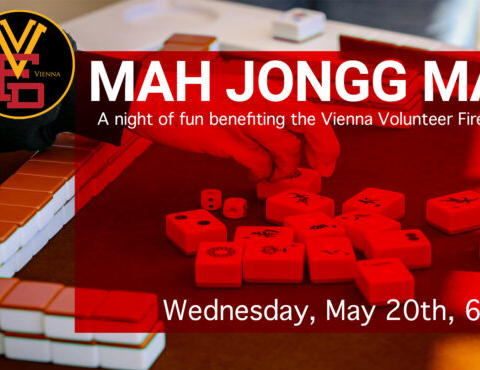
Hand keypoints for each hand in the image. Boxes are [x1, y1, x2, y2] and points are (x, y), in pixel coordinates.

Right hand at [127, 57, 338, 180]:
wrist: (153, 96)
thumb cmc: (196, 97)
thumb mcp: (240, 92)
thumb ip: (267, 110)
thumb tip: (294, 137)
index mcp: (267, 86)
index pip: (313, 111)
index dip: (326, 140)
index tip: (326, 159)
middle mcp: (261, 98)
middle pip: (312, 125)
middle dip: (323, 152)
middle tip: (321, 173)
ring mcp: (245, 117)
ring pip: (286, 149)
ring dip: (284, 169)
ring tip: (273, 173)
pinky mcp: (227, 138)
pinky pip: (258, 163)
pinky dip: (261, 173)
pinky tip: (254, 173)